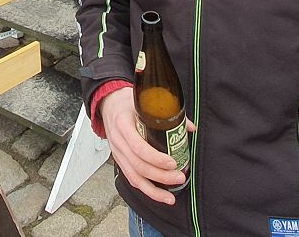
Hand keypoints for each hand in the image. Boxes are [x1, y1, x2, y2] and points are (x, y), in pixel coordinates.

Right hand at [98, 87, 188, 202]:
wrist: (108, 104)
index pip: (138, 147)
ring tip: (170, 197)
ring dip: (153, 190)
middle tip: (179, 176)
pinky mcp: (119, 161)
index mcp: (123, 124)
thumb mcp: (144, 102)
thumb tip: (190, 127)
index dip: (156, 158)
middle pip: (138, 166)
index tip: (172, 162)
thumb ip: (168, 113)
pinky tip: (159, 195)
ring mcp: (117, 153)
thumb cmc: (126, 103)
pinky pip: (131, 179)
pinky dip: (145, 189)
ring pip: (133, 177)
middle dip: (160, 176)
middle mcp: (118, 141)